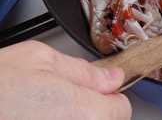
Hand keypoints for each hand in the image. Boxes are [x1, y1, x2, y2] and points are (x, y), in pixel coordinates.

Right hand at [0, 41, 130, 119]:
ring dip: (67, 117)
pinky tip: (28, 115)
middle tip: (56, 98)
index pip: (121, 109)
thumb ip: (82, 70)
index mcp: (83, 113)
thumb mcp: (38, 59)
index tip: (93, 89)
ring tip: (36, 109)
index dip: (107, 94)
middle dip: (87, 108)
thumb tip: (111, 77)